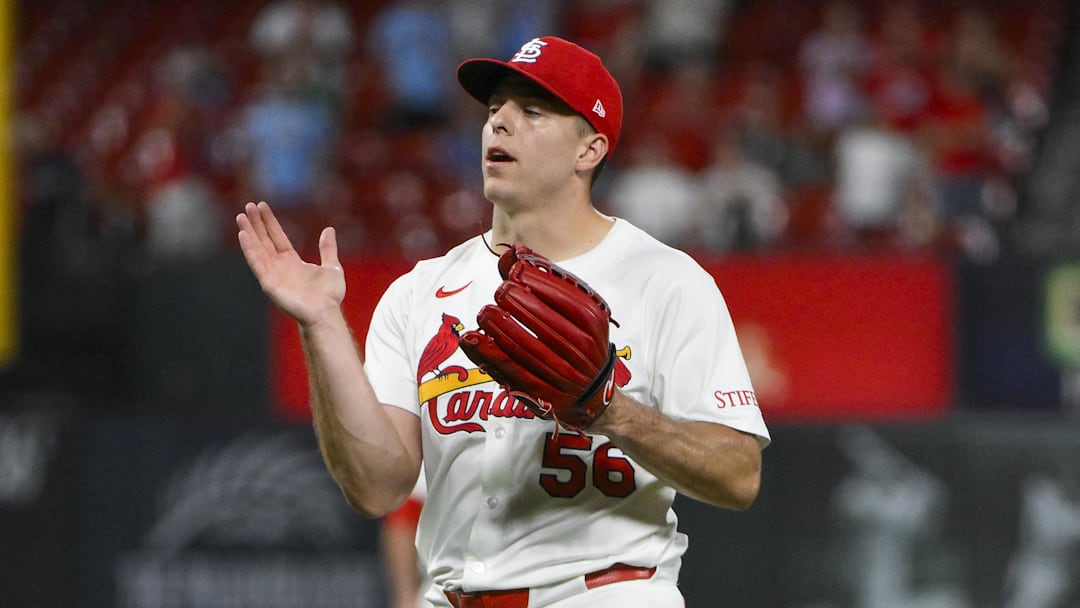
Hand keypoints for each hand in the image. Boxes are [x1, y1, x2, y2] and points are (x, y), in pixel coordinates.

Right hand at [236, 201, 344, 326]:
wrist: (325, 312)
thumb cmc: (329, 295)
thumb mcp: (332, 266)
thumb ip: (327, 249)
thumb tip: (329, 230)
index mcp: (291, 261)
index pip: (277, 237)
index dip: (269, 222)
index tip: (261, 206)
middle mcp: (279, 266)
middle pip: (264, 240)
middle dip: (256, 223)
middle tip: (248, 206)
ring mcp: (272, 274)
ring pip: (257, 249)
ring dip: (248, 233)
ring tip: (241, 217)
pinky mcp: (268, 283)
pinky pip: (257, 263)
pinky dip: (249, 249)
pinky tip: (243, 235)